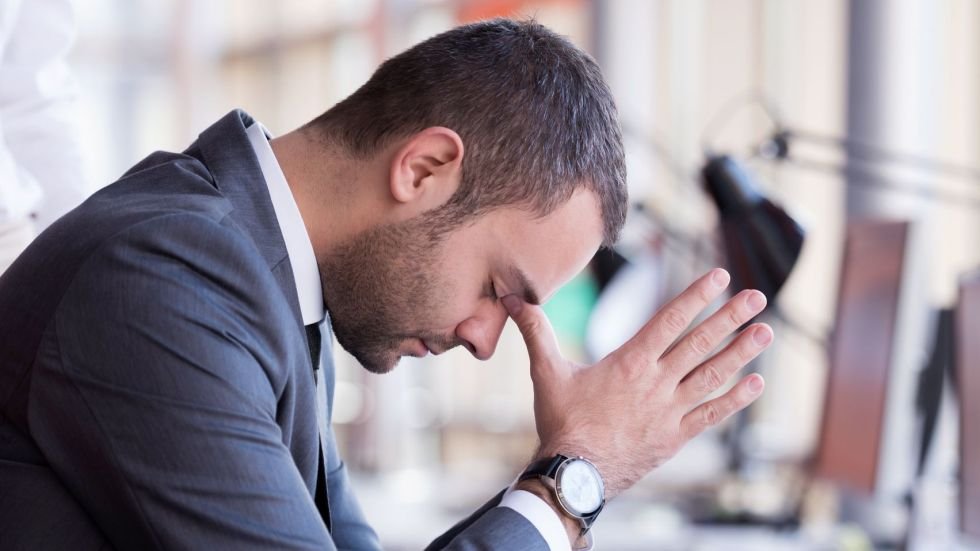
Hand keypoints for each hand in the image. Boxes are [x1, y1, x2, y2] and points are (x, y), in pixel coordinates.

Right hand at [502, 268, 771, 497]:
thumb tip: (513, 298)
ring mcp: (670, 410)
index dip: (696, 296)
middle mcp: (656, 382)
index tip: (720, 276)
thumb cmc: (561, 422)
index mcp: (630, 362)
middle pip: (700, 343)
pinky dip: (735, 398)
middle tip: (757, 296)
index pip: (669, 319)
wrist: (574, 474)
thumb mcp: (546, 372)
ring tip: (766, 331)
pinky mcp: (676, 435)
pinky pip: (712, 413)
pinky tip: (756, 383)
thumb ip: (535, 331)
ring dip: (741, 351)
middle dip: (731, 317)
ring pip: (713, 375)